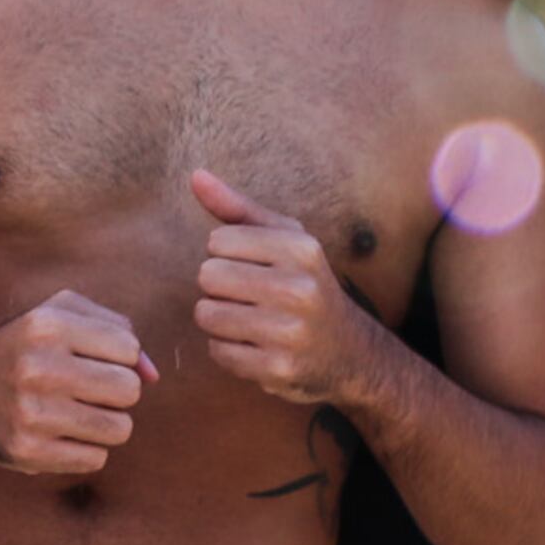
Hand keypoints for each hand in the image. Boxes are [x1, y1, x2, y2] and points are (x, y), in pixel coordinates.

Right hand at [0, 289, 155, 475]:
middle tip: (90, 391)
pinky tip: (60, 434)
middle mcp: (38, 368)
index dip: (120, 359)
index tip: (95, 362)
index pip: (128, 350)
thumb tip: (153, 375)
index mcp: (48, 325)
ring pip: (120, 429)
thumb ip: (116, 329)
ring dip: (106, 424)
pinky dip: (86, 449)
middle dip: (117, 393)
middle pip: (130, 391)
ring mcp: (32, 414)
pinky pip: (96, 459)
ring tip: (78, 413)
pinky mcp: (28, 452)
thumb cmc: (25, 347)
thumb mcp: (60, 315)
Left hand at [191, 169, 367, 404]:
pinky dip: (226, 350)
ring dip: (218, 320)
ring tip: (247, 320)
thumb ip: (237, 208)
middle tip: (245, 297)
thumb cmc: (304, 283)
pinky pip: (218, 352)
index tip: (250, 267)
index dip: (224, 256)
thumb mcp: (284, 238)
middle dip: (217, 288)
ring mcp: (290, 331)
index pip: (218, 242)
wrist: (348, 350)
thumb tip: (195, 176)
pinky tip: (253, 346)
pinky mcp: (278, 368)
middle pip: (208, 277)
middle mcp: (300, 288)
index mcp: (301, 249)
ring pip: (208, 316)